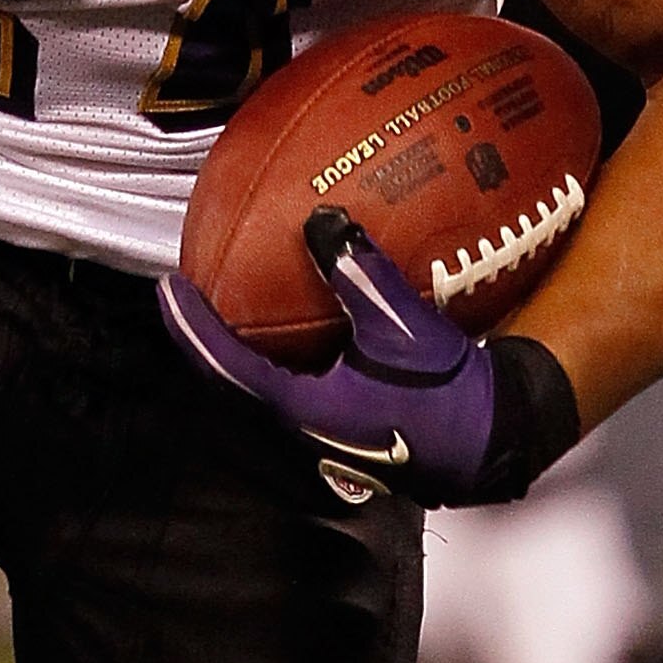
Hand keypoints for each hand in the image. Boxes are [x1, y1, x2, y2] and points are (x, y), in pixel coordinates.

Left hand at [157, 209, 580, 509]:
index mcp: (302, 412)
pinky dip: (271, 360)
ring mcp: (316, 439)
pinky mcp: (337, 434)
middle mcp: (299, 432)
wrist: (492, 442)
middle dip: (203, 341)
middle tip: (186, 297)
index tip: (169, 290)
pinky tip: (288, 331)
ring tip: (224, 309)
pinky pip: (284, 393)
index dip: (191, 328)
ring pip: (253, 394)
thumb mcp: (405, 329)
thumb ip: (361, 274)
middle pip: (227, 385)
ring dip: (234, 353)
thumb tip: (323, 220)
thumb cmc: (452, 396)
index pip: (225, 368)